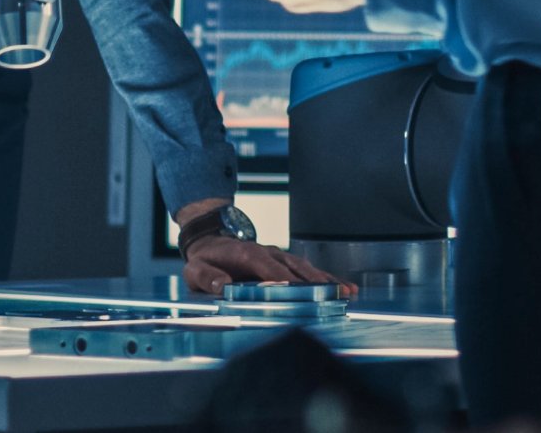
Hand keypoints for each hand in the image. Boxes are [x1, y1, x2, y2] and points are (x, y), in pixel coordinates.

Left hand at [180, 233, 352, 297]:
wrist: (211, 243)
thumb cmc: (205, 261)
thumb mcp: (195, 270)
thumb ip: (206, 277)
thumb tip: (221, 285)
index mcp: (246, 254)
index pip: (267, 267)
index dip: (282, 278)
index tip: (297, 291)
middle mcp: (268, 253)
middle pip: (294, 268)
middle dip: (312, 283)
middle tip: (332, 297)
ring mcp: (280, 257)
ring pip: (306, 269)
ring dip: (326, 281)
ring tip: (346, 293)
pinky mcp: (287, 264)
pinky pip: (310, 272)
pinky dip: (328, 280)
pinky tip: (346, 288)